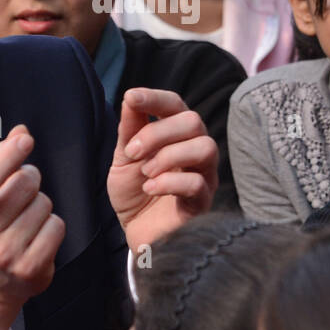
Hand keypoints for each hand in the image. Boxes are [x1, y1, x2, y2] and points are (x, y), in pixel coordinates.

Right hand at [0, 125, 64, 329]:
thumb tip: (20, 132)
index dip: (7, 156)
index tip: (24, 140)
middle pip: (24, 185)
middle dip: (28, 180)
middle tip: (21, 193)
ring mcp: (4, 256)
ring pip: (44, 204)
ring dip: (40, 205)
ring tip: (25, 219)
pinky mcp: (30, 269)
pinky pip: (57, 226)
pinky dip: (52, 225)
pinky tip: (37, 234)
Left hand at [108, 88, 216, 253]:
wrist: (135, 232)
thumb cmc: (134, 193)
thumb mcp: (124, 158)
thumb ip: (129, 129)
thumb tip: (130, 97)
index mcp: (177, 135)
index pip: (176, 105)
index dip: (156, 98)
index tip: (131, 98)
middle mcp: (197, 151)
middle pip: (193, 121)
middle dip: (158, 132)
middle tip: (133, 152)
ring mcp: (204, 176)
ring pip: (204, 147)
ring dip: (168, 156)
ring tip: (146, 173)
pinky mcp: (203, 203)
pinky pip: (197, 183)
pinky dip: (168, 182)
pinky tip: (151, 189)